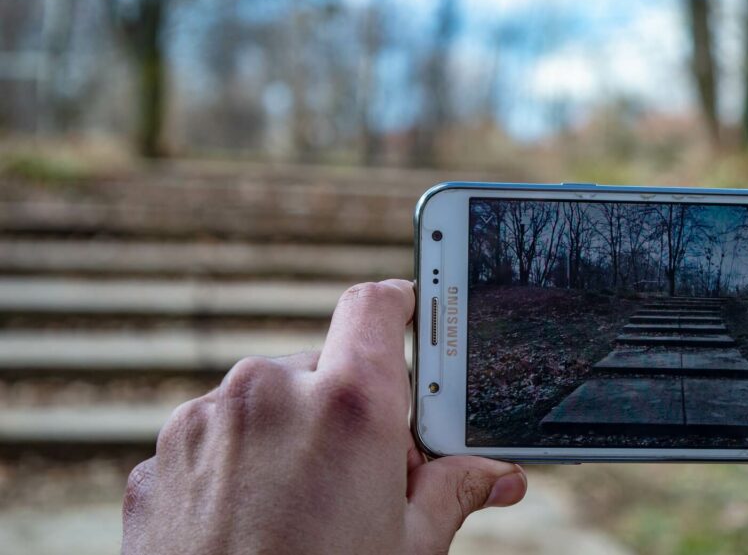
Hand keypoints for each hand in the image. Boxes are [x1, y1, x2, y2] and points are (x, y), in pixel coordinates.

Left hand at [122, 280, 527, 554]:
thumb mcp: (408, 547)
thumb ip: (452, 491)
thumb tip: (496, 476)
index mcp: (349, 406)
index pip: (376, 307)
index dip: (397, 305)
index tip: (406, 312)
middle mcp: (271, 393)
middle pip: (324, 368)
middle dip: (347, 408)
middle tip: (363, 473)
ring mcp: (207, 421)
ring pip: (266, 401)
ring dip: (290, 434)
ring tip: (301, 508)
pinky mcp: (163, 456)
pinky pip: (215, 437)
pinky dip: (237, 464)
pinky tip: (250, 522)